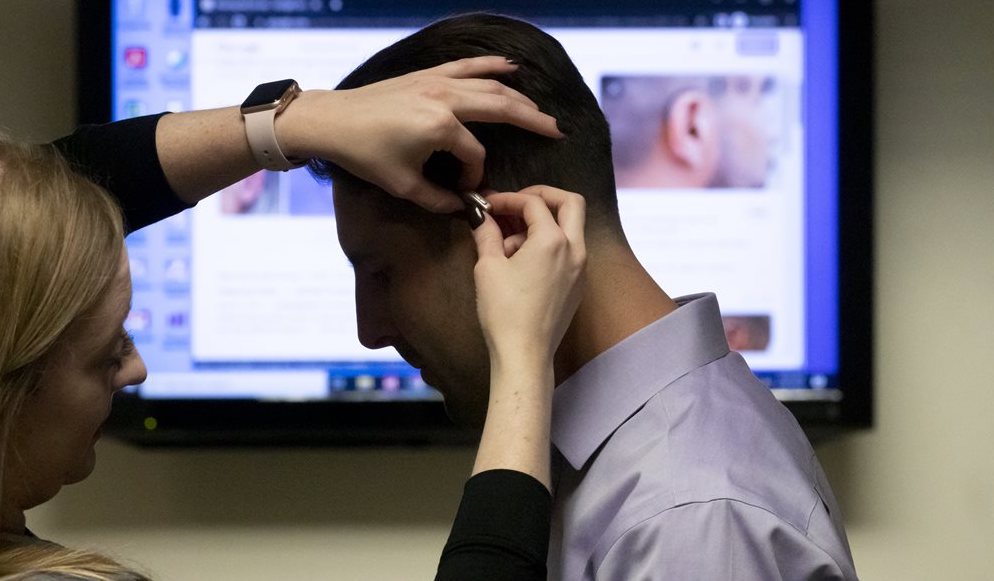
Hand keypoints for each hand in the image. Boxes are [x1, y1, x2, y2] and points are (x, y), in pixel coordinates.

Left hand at [279, 56, 562, 212]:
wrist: (332, 120)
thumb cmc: (364, 154)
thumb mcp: (402, 185)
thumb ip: (438, 199)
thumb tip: (463, 208)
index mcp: (440, 127)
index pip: (475, 154)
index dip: (475, 174)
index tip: (467, 189)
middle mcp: (444, 98)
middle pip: (500, 108)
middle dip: (531, 121)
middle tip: (556, 131)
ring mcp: (437, 82)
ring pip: (489, 86)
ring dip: (518, 98)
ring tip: (541, 111)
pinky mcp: (427, 74)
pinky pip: (467, 66)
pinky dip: (490, 65)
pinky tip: (510, 67)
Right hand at [471, 185, 585, 367]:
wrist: (524, 354)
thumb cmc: (504, 312)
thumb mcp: (488, 267)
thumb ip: (486, 234)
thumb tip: (480, 216)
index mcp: (553, 241)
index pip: (533, 203)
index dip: (508, 198)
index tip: (488, 205)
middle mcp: (575, 250)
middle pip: (570, 203)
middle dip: (542, 197)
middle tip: (516, 204)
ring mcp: (580, 268)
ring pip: (570, 227)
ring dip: (543, 223)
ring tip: (508, 243)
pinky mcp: (577, 285)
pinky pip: (568, 250)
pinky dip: (549, 244)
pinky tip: (520, 261)